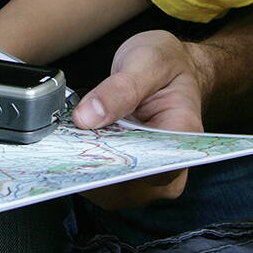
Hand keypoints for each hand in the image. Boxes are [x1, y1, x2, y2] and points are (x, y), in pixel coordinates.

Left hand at [69, 29, 209, 208]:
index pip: (151, 168)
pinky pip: (105, 184)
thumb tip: (87, 117)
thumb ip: (121, 88)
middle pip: (129, 187)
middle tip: (66, 140)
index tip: (83, 147)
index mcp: (185, 135)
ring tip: (69, 139)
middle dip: (93, 166)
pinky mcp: (132, 176)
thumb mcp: (147, 60)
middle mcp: (171, 165)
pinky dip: (86, 167)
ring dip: (85, 168)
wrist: (171, 67)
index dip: (114, 164)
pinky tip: (73, 144)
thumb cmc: (167, 63)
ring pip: (112, 192)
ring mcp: (151, 176)